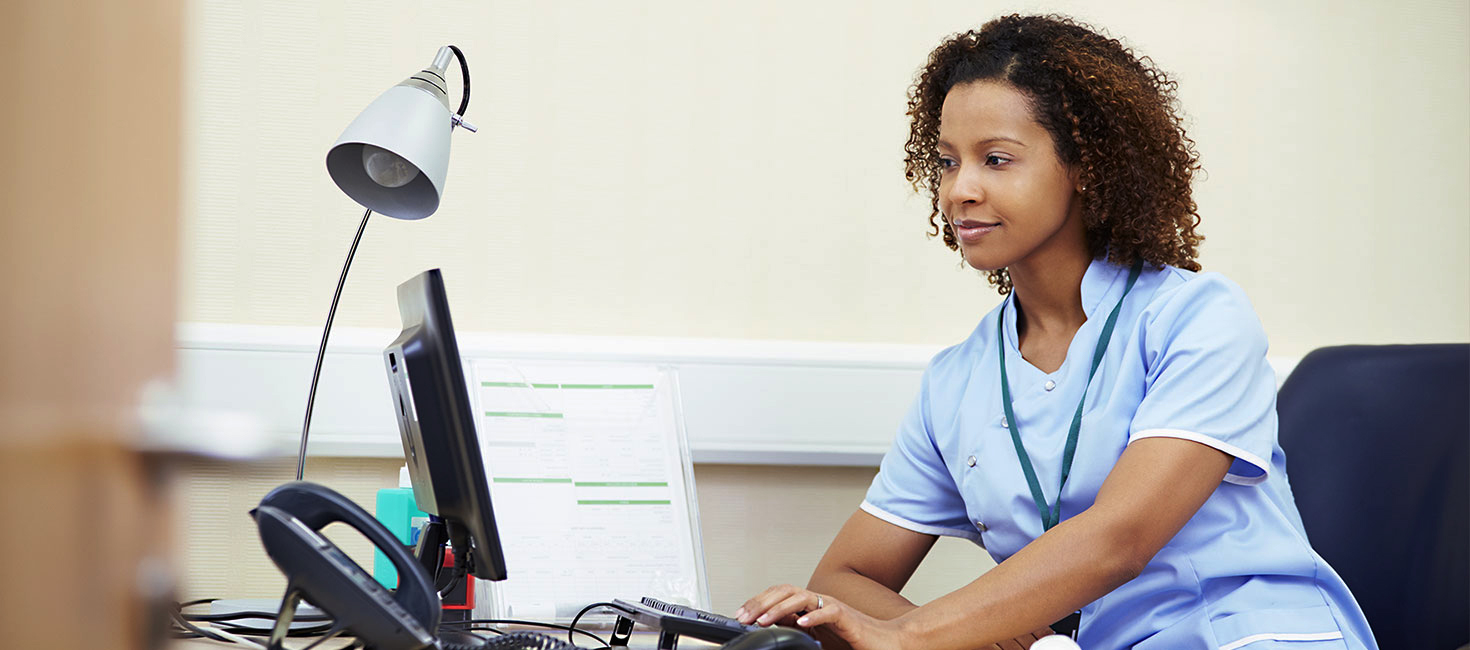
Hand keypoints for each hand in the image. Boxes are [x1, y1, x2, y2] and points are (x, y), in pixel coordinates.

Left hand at [735, 584, 901, 649]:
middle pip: (785, 592)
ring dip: (780, 609)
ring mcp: (833, 606)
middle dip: (761, 603)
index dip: (758, 602)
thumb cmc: (854, 639)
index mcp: (810, 605)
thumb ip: (798, 629)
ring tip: (764, 621)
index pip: (779, 595)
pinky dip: (813, 617)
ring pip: (802, 598)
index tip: (741, 615)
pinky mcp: (847, 617)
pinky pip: (828, 612)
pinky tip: (801, 624)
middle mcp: (819, 601)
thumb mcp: (817, 635)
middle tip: (744, 617)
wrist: (886, 641)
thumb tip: (775, 628)